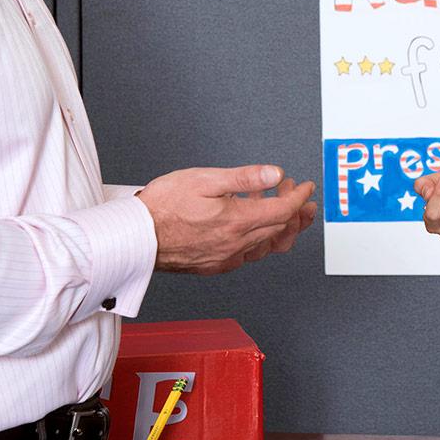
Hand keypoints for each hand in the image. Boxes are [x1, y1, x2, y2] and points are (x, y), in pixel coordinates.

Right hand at [139, 165, 315, 273]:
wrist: (135, 237)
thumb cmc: (162, 207)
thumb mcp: (205, 179)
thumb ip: (244, 178)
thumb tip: (274, 174)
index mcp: (237, 221)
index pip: (283, 210)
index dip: (298, 197)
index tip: (304, 187)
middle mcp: (236, 243)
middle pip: (280, 229)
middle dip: (296, 211)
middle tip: (299, 198)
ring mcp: (226, 257)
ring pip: (267, 246)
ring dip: (281, 228)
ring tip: (287, 214)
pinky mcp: (214, 265)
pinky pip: (248, 255)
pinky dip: (260, 240)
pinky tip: (255, 229)